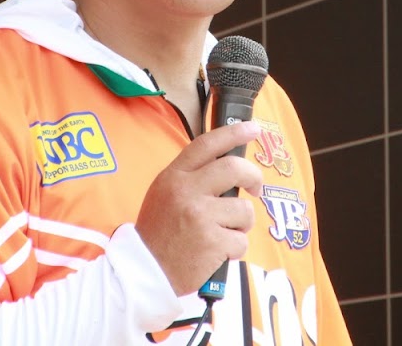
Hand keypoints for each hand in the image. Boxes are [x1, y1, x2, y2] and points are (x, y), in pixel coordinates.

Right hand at [135, 121, 263, 295]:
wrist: (145, 272)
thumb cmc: (159, 233)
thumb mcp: (163, 193)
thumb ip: (190, 177)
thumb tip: (228, 166)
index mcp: (174, 176)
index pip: (207, 144)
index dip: (233, 133)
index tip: (253, 129)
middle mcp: (187, 191)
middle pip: (234, 168)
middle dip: (253, 177)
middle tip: (256, 188)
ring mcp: (200, 216)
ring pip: (244, 209)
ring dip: (241, 224)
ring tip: (223, 233)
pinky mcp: (213, 241)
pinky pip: (241, 240)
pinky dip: (235, 249)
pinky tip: (217, 253)